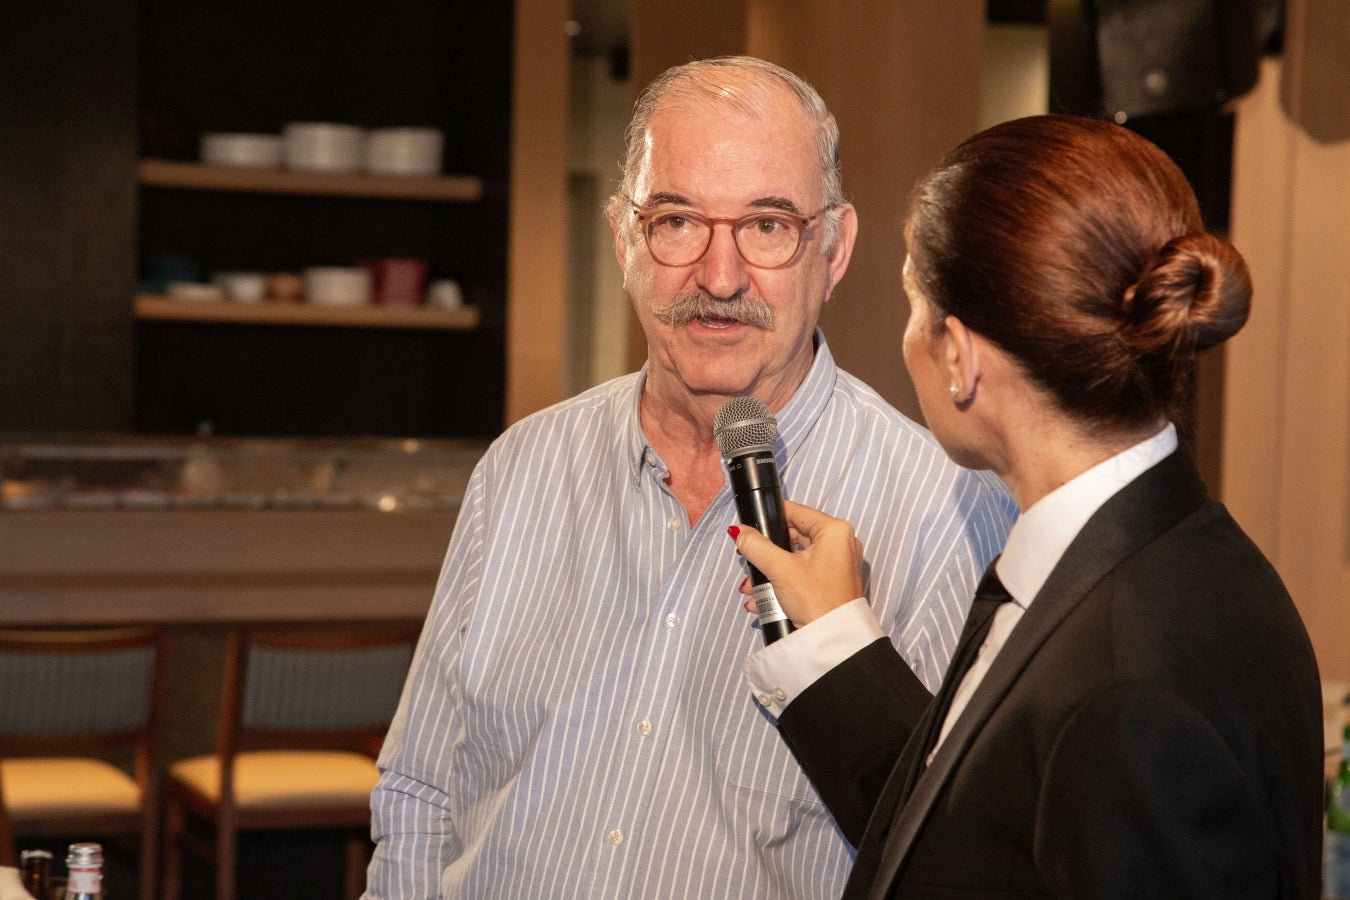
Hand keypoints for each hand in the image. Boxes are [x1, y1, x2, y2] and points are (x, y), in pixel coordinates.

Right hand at [728, 500, 864, 625]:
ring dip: (770, 572)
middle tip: (747, 561)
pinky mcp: (832, 582)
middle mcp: (840, 543)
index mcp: (834, 531)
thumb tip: (738, 531)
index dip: (770, 520)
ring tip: (751, 588)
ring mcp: (837, 563)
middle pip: (793, 537)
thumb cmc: (816, 602)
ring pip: (795, 558)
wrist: (832, 642)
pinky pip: (802, 574)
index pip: (795, 512)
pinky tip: (762, 600)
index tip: (750, 530)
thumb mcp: (780, 569)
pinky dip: (783, 583)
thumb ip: (756, 546)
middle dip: (766, 554)